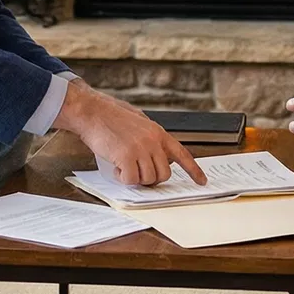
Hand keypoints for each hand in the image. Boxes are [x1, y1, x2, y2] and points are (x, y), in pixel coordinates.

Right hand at [54, 82, 205, 186]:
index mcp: (158, 132)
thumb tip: (156, 155)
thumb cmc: (110, 116)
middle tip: (137, 173)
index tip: (202, 181)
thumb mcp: (138, 122)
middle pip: (164, 174)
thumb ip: (150, 138)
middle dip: (151, 179)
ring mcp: (141, 148)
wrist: (92, 111)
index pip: (182, 154)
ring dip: (135, 178)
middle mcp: (153, 141)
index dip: (193, 170)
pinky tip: (116, 168)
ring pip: (148, 179)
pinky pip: (131, 180)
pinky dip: (123, 179)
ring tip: (123, 166)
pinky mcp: (127, 156)